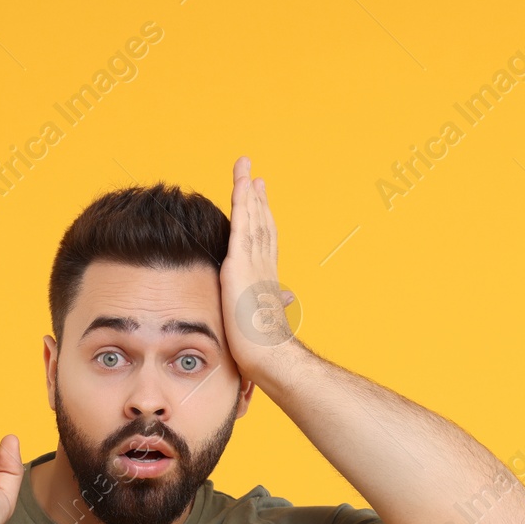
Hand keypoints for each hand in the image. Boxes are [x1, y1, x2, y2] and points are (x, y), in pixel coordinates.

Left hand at [219, 155, 297, 380]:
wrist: (269, 355)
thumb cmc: (265, 349)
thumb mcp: (263, 323)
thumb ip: (271, 306)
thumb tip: (284, 300)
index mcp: (265, 278)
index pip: (265, 241)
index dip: (264, 218)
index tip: (261, 199)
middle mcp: (262, 265)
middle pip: (261, 222)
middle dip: (256, 197)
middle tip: (253, 174)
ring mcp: (253, 262)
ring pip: (252, 218)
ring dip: (247, 191)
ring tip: (245, 168)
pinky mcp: (240, 264)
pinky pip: (241, 224)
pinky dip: (242, 202)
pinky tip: (240, 185)